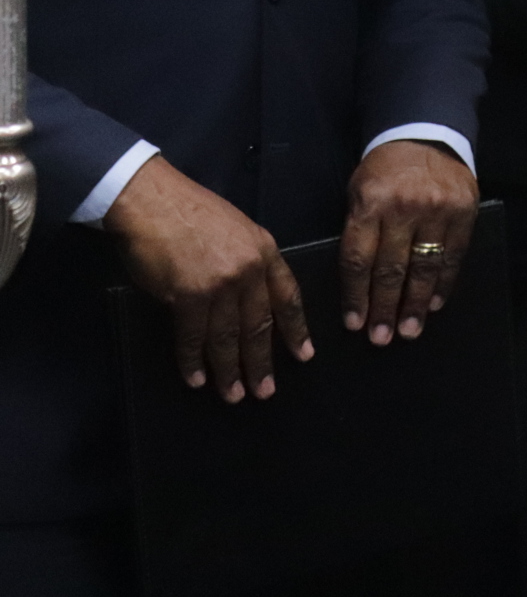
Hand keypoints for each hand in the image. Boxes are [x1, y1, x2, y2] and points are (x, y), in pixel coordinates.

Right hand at [105, 156, 310, 402]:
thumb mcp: (238, 229)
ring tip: (233, 395)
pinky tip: (197, 379)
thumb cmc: (191, 212)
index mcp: (266, 251)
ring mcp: (220, 284)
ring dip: (230, 370)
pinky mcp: (188, 295)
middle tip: (265, 392)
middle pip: (260, 325)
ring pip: (228, 337)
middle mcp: (249, 270)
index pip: (288, 297)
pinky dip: (194, 361)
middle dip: (262, 362)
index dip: (295, 329)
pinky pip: (194, 336)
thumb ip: (249, 261)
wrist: (153, 200)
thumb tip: (248, 300)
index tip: (304, 355)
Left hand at [342, 139, 477, 345]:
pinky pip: (454, 255)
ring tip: (410, 329)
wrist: (426, 134)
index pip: (360, 259)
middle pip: (392, 269)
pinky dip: (444, 282)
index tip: (356, 323)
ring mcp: (438, 211)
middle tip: (382, 338)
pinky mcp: (464, 212)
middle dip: (386, 307)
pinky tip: (435, 303)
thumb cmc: (385, 169)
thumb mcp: (359, 190)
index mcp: (371, 204)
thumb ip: (359, 229)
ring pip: (425, 267)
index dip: (357, 295)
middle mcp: (404, 209)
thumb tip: (359, 282)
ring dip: (416, 303)